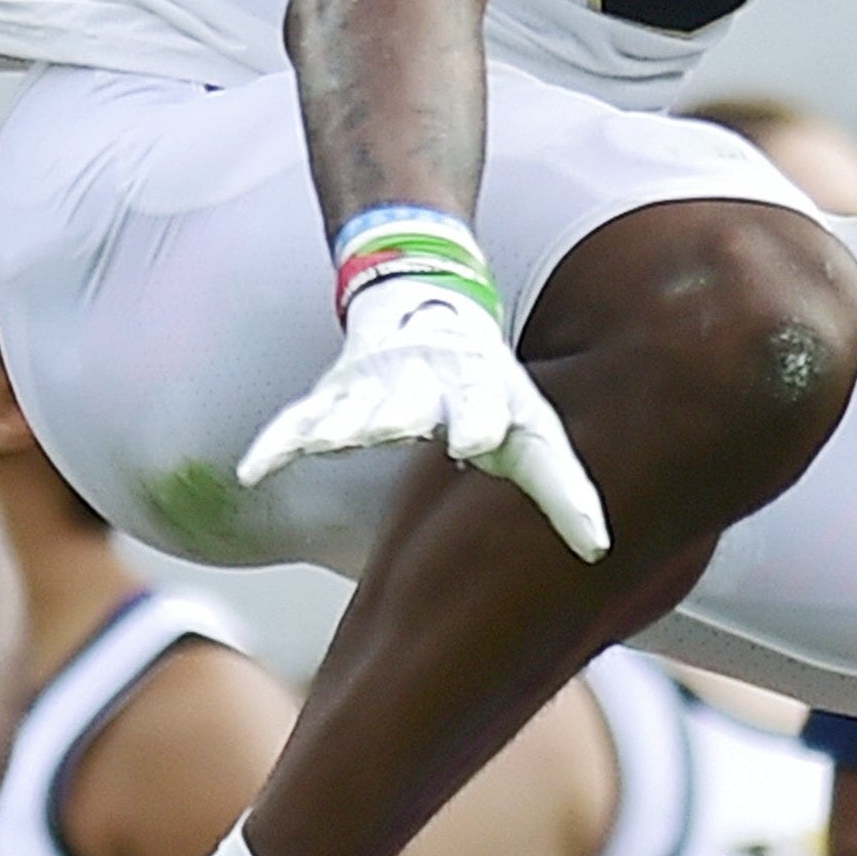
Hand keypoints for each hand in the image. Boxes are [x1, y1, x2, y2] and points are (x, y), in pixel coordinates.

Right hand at [238, 274, 608, 562]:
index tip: (474, 441)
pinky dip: (276, 445)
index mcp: (479, 390)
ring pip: (347, 408)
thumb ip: (563, 490)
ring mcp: (372, 385)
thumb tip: (600, 550)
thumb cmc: (493, 388)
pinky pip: (297, 422)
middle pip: (405, 403)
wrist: (430, 305)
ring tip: (320, 445)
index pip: (481, 406)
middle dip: (395, 416)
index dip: (478, 422)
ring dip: (332, 426)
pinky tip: (256, 474)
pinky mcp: (332, 392)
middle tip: (387, 429)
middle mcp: (422, 384)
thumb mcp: (536, 430)